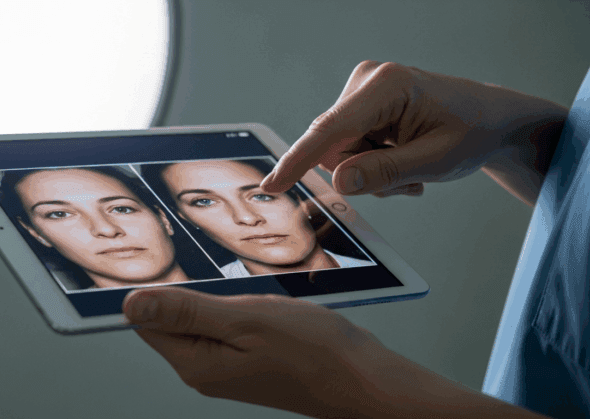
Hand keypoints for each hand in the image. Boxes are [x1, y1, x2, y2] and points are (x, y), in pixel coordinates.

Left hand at [122, 286, 390, 418]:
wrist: (360, 378)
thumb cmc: (312, 351)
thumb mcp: (244, 319)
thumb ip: (185, 311)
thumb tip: (132, 305)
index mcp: (195, 363)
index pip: (147, 322)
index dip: (159, 290)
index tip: (181, 271)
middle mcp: (204, 370)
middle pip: (174, 319)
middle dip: (197, 293)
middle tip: (233, 289)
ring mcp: (226, 366)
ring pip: (204, 318)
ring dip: (223, 300)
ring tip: (255, 301)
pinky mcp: (245, 360)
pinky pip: (227, 325)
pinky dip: (240, 309)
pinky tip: (264, 309)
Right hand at [261, 60, 567, 202]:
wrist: (490, 119)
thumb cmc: (472, 133)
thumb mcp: (436, 161)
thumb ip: (386, 173)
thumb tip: (340, 181)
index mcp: (386, 86)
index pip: (330, 130)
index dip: (298, 161)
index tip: (272, 185)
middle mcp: (367, 81)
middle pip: (333, 148)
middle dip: (363, 172)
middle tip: (406, 179)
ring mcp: (361, 91)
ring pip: (339, 153)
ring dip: (370, 170)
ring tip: (409, 167)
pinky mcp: (361, 105)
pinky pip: (347, 148)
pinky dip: (372, 162)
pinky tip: (401, 157)